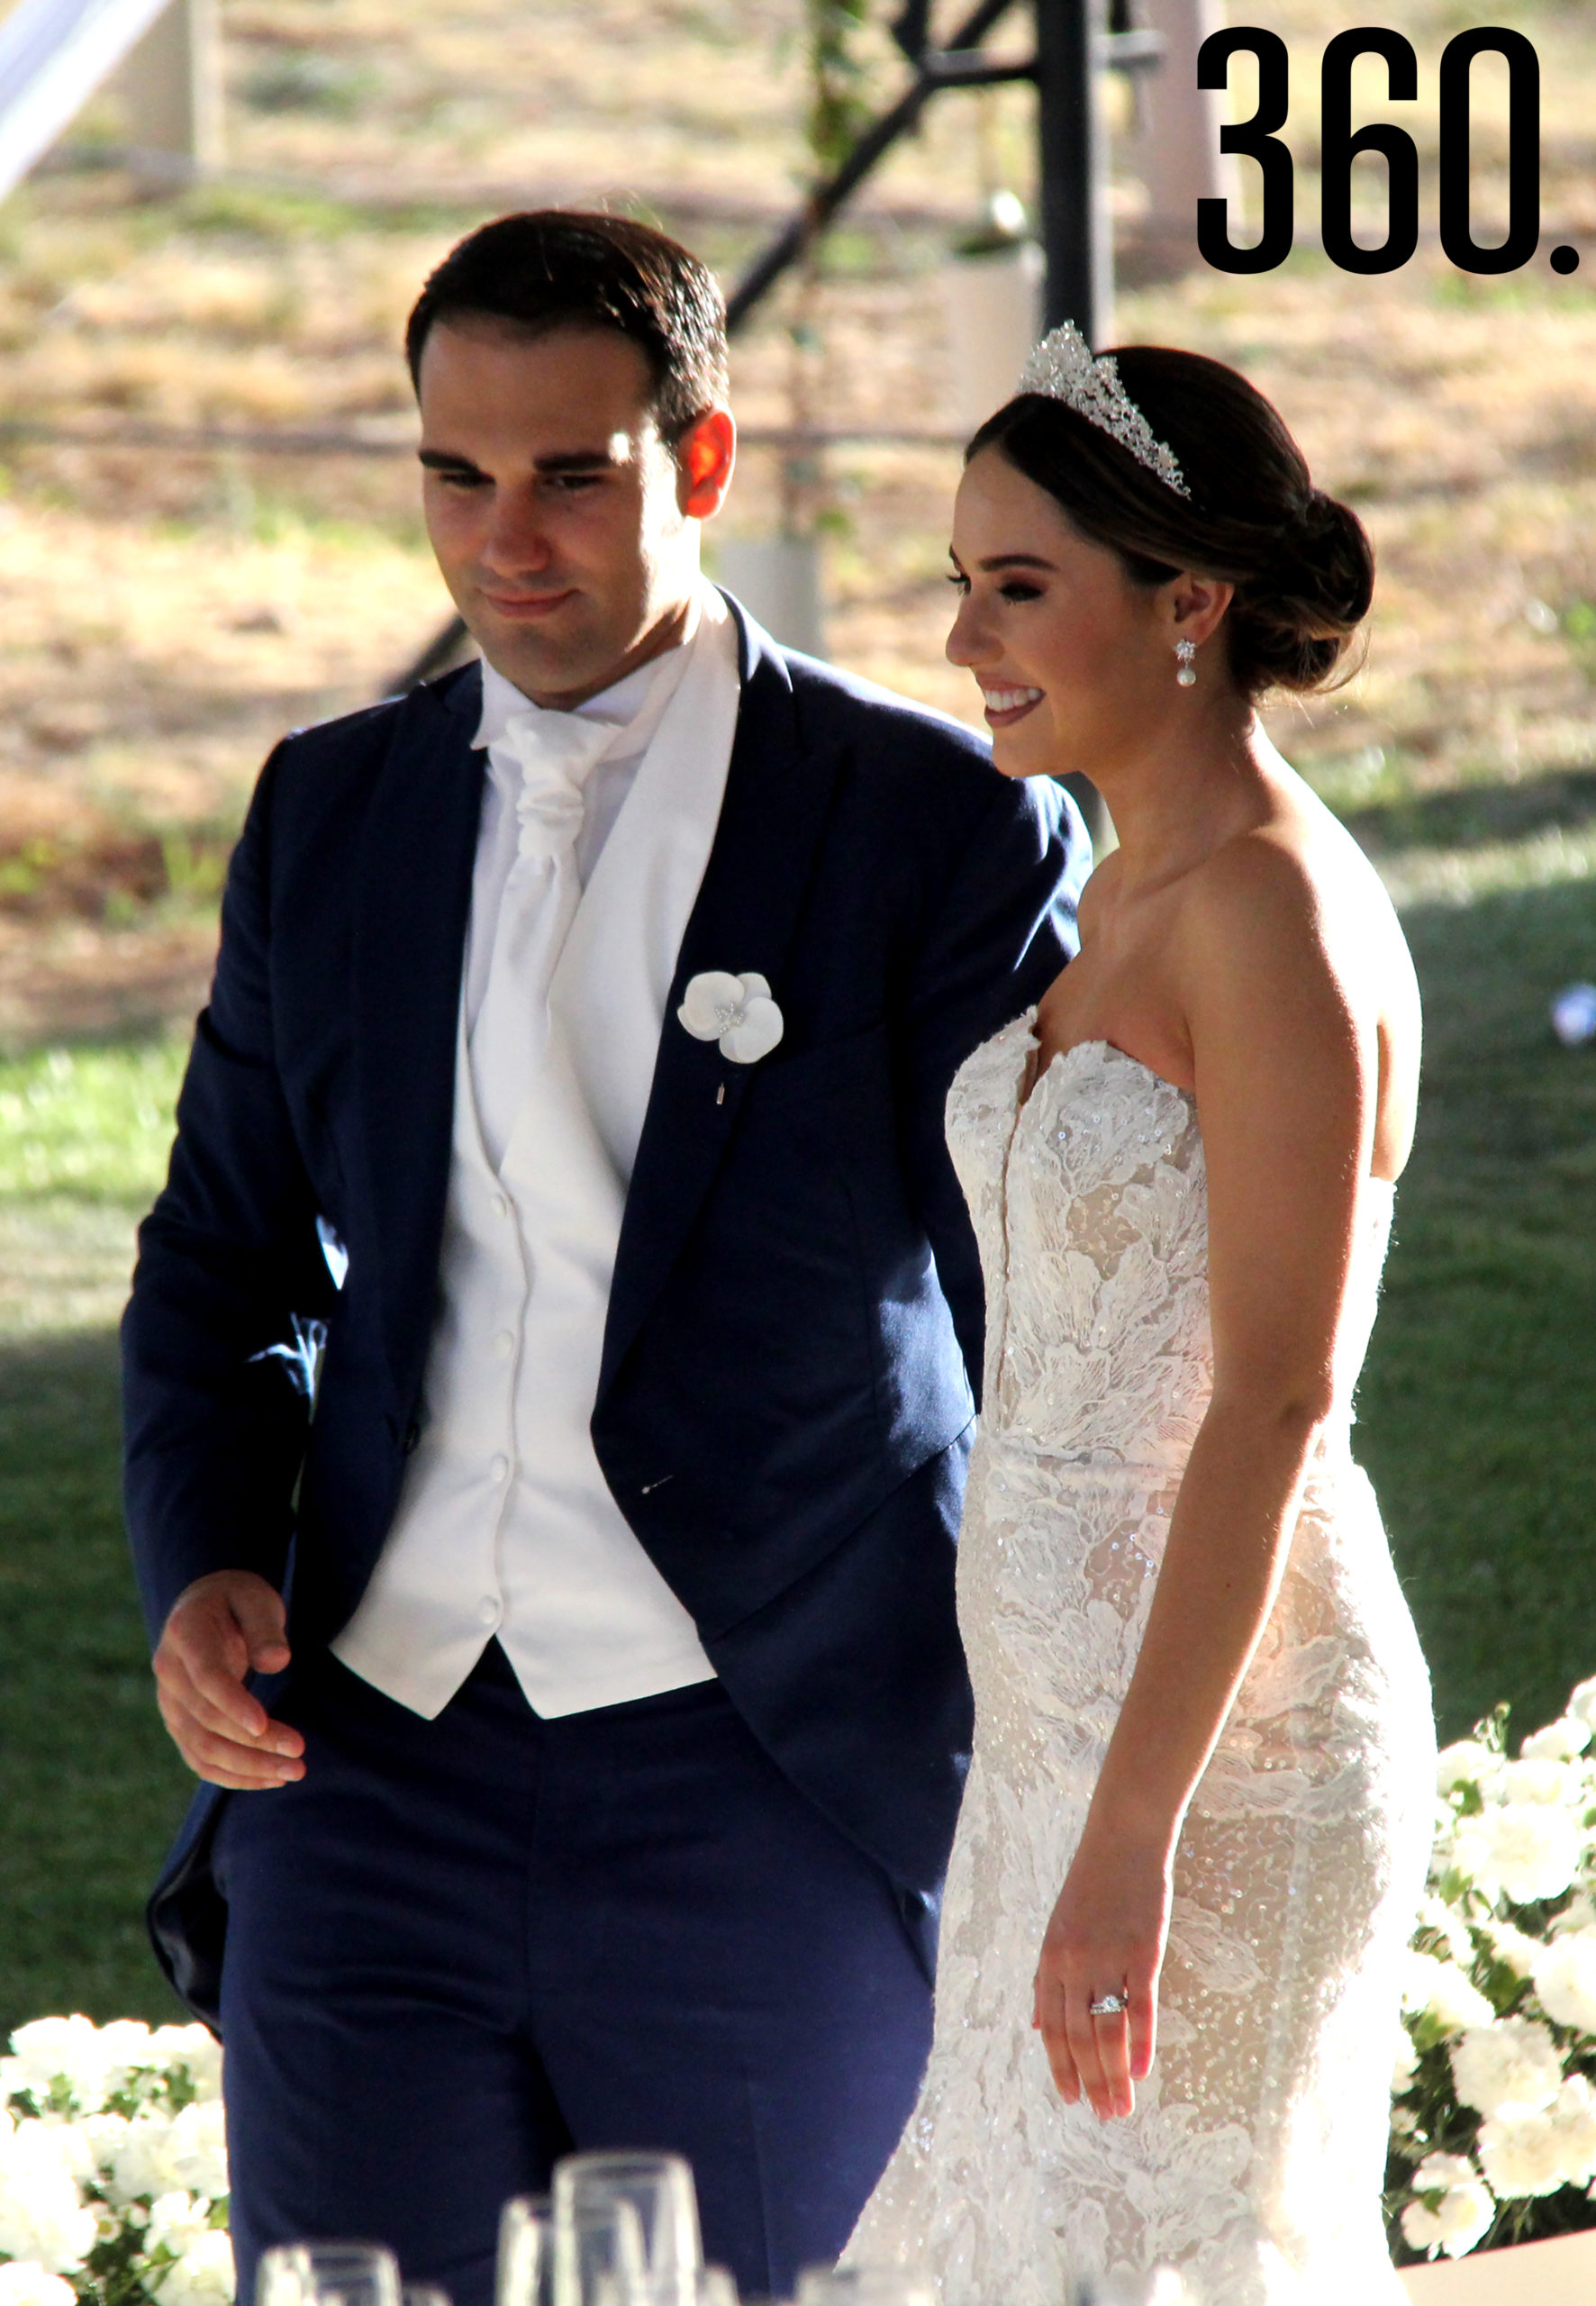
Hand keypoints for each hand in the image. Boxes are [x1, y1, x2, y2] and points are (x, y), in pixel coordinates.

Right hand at [153, 1570, 304, 1790]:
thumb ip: (265, 1627)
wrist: (202, 1607)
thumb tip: (276, 1662)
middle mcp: (169, 1674)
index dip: (233, 1704)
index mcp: (185, 1635)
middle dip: (254, 1744)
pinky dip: (232, 1775)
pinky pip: (200, 1760)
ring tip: (293, 1772)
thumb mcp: (255, 1598)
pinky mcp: (179, 1724)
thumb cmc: (236, 1600)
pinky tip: (270, 1778)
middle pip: (207, 1721)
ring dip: (247, 1767)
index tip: (264, 1725)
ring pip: (202, 1749)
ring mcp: (170, 1703)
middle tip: (299, 1755)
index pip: (206, 1678)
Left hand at [1032, 1826, 1172, 2119]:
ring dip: (1113, 2075)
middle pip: (1077, 2037)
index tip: (1071, 2099)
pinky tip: (1141, 2070)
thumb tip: (1035, 2025)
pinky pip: (1139, 2006)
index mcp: (1050, 1959)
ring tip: (1123, 2106)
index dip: (1059, 2066)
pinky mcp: (1141, 1952)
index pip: (1051, 2027)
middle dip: (1089, 2082)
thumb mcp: (1058, 1929)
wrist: (1122, 1840)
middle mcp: (1073, 1964)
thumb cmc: (1092, 1884)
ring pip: (1106, 2031)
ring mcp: (1107, 1958)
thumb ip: (1047, 1979)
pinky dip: (1140, 2042)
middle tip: (1103, 2116)